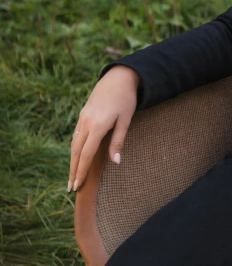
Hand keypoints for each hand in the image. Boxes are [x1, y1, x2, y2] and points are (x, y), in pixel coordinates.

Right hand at [68, 65, 138, 192]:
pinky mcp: (83, 114)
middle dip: (73, 170)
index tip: (77, 185)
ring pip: (74, 143)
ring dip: (72, 160)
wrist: (118, 78)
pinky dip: (74, 148)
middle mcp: (86, 123)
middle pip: (75, 152)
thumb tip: (115, 162)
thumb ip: (119, 142)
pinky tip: (76, 156)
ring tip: (72, 175)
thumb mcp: (126, 120)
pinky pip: (76, 135)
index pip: (85, 154)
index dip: (81, 171)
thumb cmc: (126, 99)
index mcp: (97, 126)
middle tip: (70, 187)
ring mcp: (83, 118)